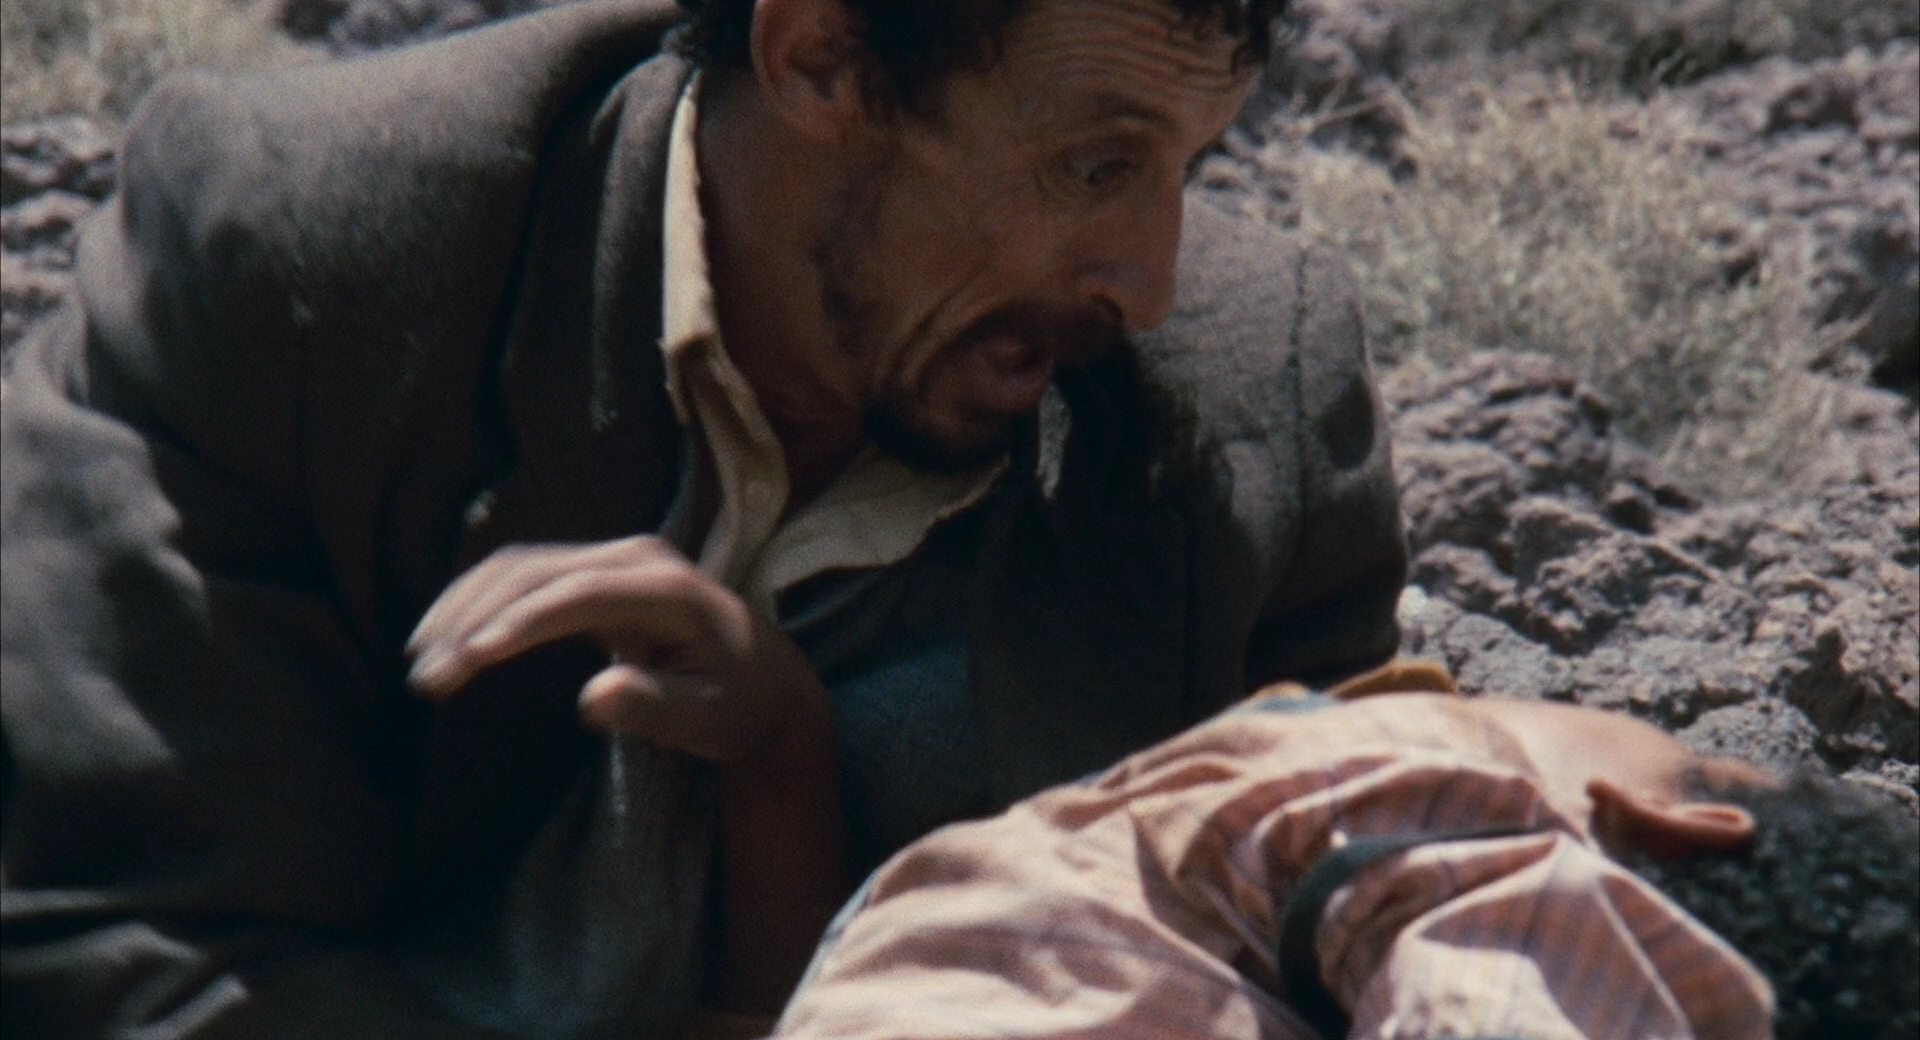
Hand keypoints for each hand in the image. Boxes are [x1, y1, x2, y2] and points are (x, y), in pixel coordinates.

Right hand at [405, 535, 823, 761]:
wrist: (764, 679)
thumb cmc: (739, 705)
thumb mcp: (710, 719)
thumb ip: (656, 707)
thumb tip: (594, 697)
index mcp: (668, 589)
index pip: (578, 594)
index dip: (519, 623)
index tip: (469, 661)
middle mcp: (636, 557)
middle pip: (536, 572)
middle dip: (474, 619)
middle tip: (427, 677)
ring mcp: (613, 557)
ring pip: (519, 566)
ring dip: (464, 608)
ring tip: (422, 663)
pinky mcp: (593, 571)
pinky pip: (523, 573)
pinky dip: (477, 601)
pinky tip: (446, 637)